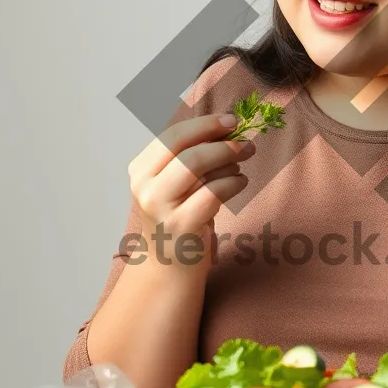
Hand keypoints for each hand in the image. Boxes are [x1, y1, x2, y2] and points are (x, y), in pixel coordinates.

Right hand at [127, 112, 254, 258]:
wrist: (168, 266)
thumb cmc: (177, 216)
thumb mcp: (175, 183)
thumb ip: (192, 155)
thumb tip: (228, 127)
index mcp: (141, 169)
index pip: (173, 135)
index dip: (205, 124)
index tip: (232, 121)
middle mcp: (145, 187)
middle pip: (188, 150)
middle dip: (223, 143)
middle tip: (246, 143)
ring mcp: (161, 208)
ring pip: (200, 168)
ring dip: (230, 162)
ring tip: (240, 166)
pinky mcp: (181, 225)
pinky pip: (214, 192)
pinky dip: (234, 183)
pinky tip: (240, 183)